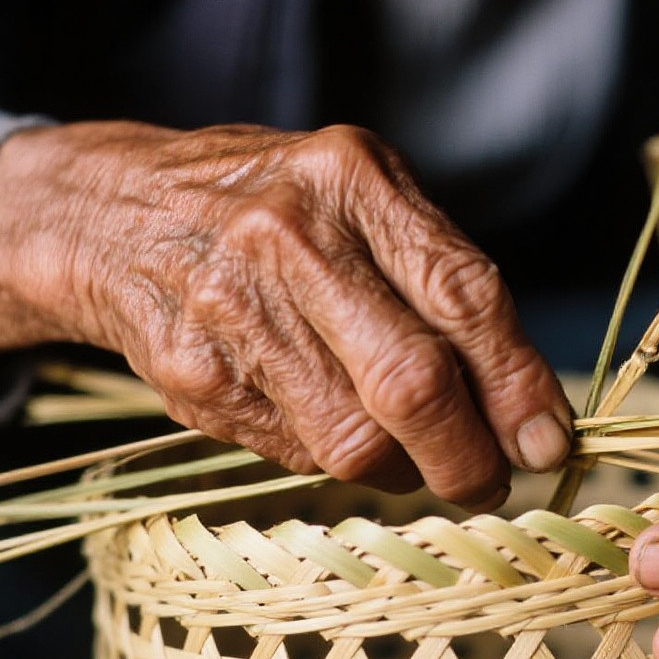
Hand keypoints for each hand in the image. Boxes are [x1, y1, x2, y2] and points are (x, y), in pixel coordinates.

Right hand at [0, 122, 571, 505]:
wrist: (110, 214)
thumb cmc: (274, 211)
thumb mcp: (361, 200)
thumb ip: (441, 282)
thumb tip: (530, 410)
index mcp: (352, 178)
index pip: (463, 297)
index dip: (517, 384)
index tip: (548, 441)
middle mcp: (290, 237)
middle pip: (413, 383)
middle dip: (469, 456)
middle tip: (491, 480)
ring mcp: (232, 310)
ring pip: (356, 441)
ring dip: (407, 471)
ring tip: (417, 457)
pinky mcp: (192, 377)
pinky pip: (298, 453)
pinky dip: (337, 461)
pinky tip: (334, 425)